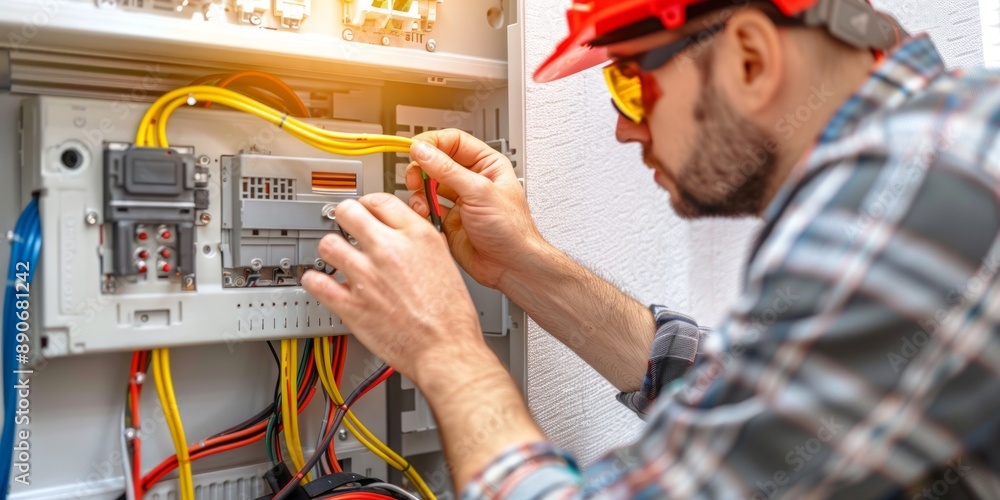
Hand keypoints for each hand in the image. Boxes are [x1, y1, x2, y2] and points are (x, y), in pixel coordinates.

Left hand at [301, 194, 487, 382]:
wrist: (445, 348)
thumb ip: (419, 242)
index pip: (380, 200)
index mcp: (417, 237)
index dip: (369, 204)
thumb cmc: (451, 315)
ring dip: (330, 249)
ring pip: (328, 244)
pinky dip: (314, 281)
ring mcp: (366, 277)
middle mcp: (389, 250)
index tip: (365, 211)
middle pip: (348, 212)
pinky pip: (316, 282)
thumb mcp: (445, 261)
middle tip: (346, 226)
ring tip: (336, 257)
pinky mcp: (350, 304)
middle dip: (345, 217)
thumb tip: (401, 234)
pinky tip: (321, 282)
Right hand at [406, 129, 544, 289]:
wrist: (511, 266)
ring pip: (428, 185)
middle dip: (421, 169)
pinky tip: (427, 215)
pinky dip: (421, 210)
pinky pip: (427, 208)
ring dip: (419, 192)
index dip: (431, 143)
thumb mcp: (479, 192)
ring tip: (422, 202)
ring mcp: (459, 200)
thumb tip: (423, 150)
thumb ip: (447, 170)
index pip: (452, 141)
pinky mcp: (448, 220)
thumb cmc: (511, 230)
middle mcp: (471, 180)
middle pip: (435, 162)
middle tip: (414, 179)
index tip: (414, 150)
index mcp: (486, 165)